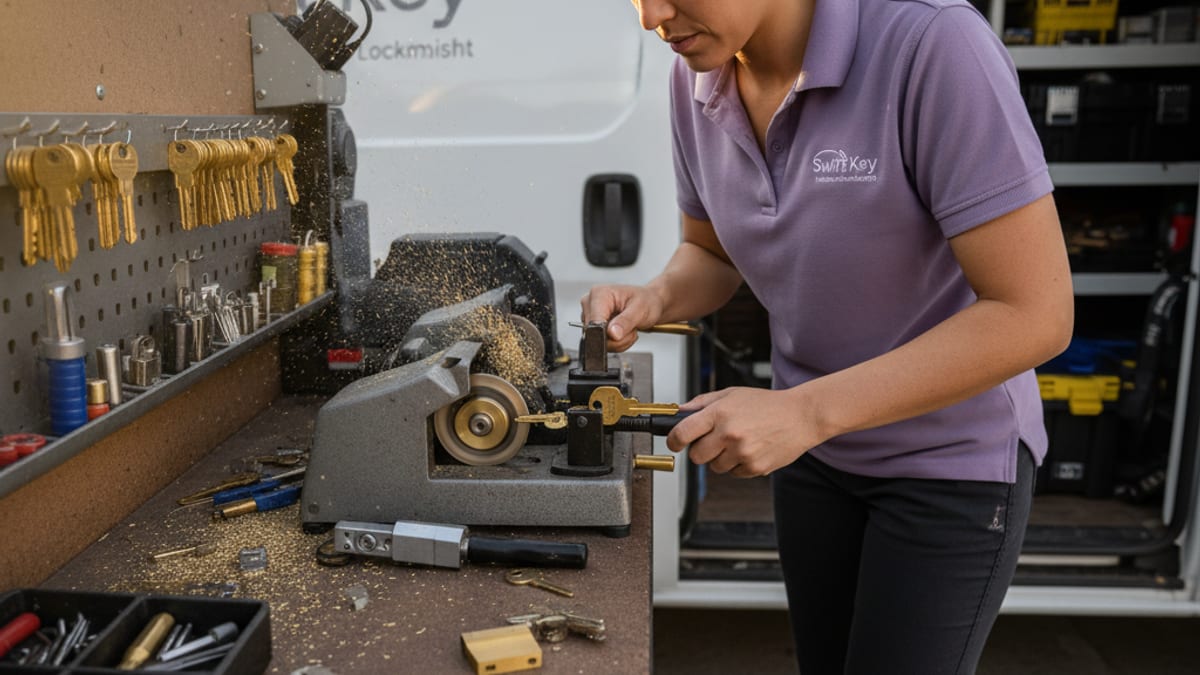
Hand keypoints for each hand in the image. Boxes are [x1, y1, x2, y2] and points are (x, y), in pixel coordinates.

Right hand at [580, 284, 665, 352]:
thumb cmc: (646, 301)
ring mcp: (590, 316)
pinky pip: (602, 344)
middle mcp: (590, 304)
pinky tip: (623, 333)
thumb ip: (625, 322)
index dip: (608, 333)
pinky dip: (616, 343)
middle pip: (595, 335)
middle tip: (631, 329)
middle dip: (617, 339)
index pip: (594, 322)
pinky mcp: (593, 327)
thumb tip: (612, 334)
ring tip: (629, 329)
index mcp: (599, 294)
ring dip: (618, 342)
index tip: (622, 334)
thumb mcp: (640, 310)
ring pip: (599, 342)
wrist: (650, 303)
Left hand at [667, 387, 822, 477]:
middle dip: (700, 450)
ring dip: (721, 458)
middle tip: (713, 441)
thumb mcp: (732, 393)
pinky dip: (738, 465)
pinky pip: (734, 473)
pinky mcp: (755, 468)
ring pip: (715, 467)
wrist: (801, 416)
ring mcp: (742, 453)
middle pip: (696, 456)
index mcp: (719, 413)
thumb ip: (702, 403)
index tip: (674, 442)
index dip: (673, 441)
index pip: (681, 433)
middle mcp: (729, 434)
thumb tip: (679, 412)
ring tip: (738, 442)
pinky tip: (750, 449)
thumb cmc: (767, 404)